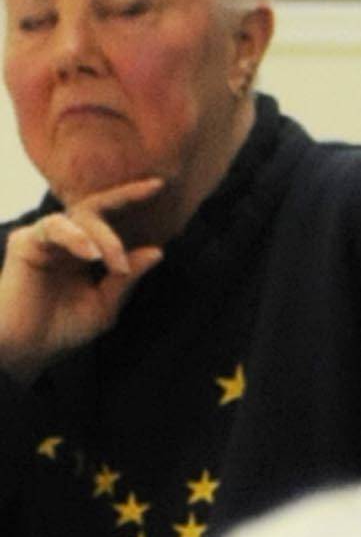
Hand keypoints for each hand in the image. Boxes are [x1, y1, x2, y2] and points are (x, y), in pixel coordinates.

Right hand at [0, 179, 165, 383]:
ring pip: (82, 216)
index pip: (111, 215)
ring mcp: (46, 238)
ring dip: (105, 237)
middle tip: (153, 192)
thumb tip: (158, 251)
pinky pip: (55, 227)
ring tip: (116, 262)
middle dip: (127, 197)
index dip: (132, 197)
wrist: (25, 353)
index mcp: (86, 250)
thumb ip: (127, 279)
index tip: (160, 183)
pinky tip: (91, 254)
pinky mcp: (26, 242)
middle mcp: (67, 238)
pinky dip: (77, 237)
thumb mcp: (104, 306)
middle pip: (99, 206)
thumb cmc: (62, 330)